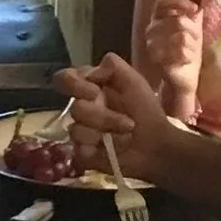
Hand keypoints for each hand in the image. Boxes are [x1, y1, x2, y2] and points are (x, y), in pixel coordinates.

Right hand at [58, 53, 183, 185]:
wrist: (156, 145)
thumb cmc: (146, 112)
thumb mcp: (134, 81)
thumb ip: (112, 66)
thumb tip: (89, 73)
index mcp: (90, 88)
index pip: (64, 79)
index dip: (73, 84)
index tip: (94, 92)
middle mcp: (82, 109)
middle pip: (75, 108)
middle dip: (104, 116)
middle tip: (127, 121)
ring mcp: (80, 132)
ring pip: (77, 130)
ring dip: (107, 132)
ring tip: (126, 135)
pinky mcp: (82, 154)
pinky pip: (79, 150)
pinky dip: (99, 150)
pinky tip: (113, 150)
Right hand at [138, 0, 203, 116]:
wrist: (184, 74)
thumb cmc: (188, 48)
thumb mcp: (194, 26)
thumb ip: (194, 10)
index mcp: (158, 17)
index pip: (162, 1)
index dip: (179, 2)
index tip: (195, 9)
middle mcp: (151, 29)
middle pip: (177, 21)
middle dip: (193, 31)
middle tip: (196, 39)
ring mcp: (152, 45)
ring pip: (180, 37)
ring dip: (193, 45)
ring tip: (191, 51)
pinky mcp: (156, 60)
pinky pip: (178, 52)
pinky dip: (188, 56)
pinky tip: (186, 60)